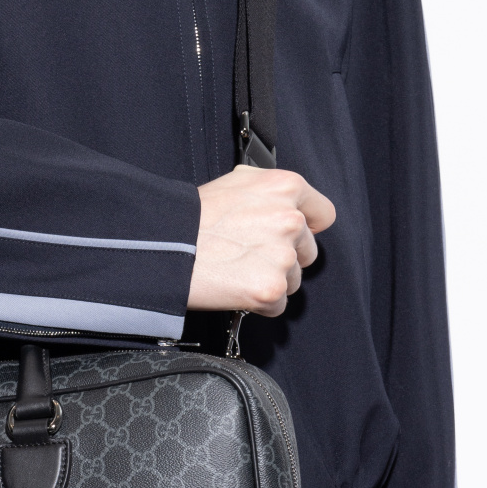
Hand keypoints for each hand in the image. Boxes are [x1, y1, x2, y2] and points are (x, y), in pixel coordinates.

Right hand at [188, 166, 335, 315]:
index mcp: (285, 188)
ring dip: (269, 280)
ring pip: (293, 280)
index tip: (290, 236)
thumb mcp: (234, 182)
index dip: (307, 227)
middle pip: (308, 252)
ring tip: (235, 269)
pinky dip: (257, 302)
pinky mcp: (270, 288)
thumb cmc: (191, 216)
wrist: (163, 245)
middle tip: (247, 254)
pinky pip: (277, 304)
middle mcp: (290, 219)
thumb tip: (287, 202)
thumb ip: (268, 191)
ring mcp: (282, 256)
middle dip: (283, 257)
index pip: (323, 214)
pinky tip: (233, 286)